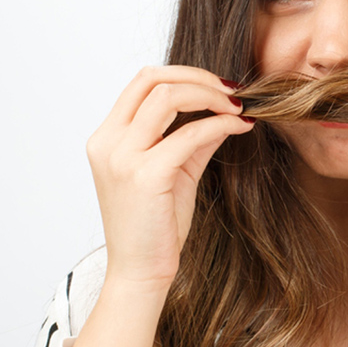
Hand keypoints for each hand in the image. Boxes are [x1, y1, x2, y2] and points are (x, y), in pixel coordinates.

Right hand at [85, 66, 254, 288]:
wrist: (140, 272)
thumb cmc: (154, 226)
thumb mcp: (173, 171)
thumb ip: (191, 137)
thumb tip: (223, 110)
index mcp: (107, 137)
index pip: (142, 81)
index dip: (185, 74)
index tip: (219, 86)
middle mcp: (108, 141)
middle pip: (153, 79)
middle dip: (199, 78)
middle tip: (233, 92)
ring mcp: (122, 157)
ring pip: (168, 96)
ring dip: (211, 96)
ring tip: (238, 108)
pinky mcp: (146, 175)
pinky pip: (189, 134)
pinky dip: (219, 124)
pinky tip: (240, 128)